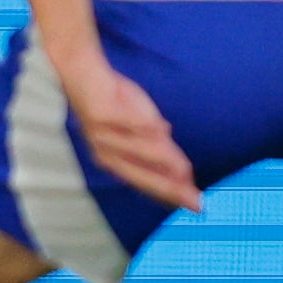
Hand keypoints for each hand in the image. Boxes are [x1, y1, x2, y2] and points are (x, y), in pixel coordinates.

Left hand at [56, 50, 199, 210]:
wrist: (86, 75)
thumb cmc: (118, 105)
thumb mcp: (144, 131)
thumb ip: (161, 150)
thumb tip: (184, 174)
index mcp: (115, 161)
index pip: (147, 184)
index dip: (171, 195)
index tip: (196, 207)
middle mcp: (105, 154)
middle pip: (142, 176)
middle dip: (170, 187)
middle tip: (194, 198)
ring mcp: (101, 135)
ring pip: (138, 149)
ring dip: (162, 159)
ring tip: (185, 168)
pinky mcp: (100, 114)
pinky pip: (126, 121)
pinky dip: (146, 125)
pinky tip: (165, 129)